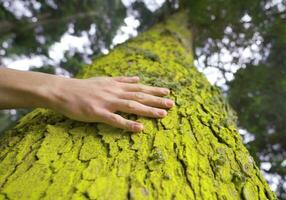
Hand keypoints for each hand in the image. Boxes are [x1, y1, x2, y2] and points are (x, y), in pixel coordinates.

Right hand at [48, 76, 173, 131]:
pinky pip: (115, 120)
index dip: (154, 90)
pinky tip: (140, 129)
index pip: (139, 88)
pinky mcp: (98, 113)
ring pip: (132, 106)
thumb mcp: (104, 79)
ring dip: (148, 110)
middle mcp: (114, 92)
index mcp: (116, 86)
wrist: (62, 91)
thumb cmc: (83, 87)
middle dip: (157, 100)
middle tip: (172, 104)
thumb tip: (137, 78)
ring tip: (163, 114)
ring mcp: (107, 102)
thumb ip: (121, 80)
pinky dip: (128, 124)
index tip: (167, 92)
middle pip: (139, 96)